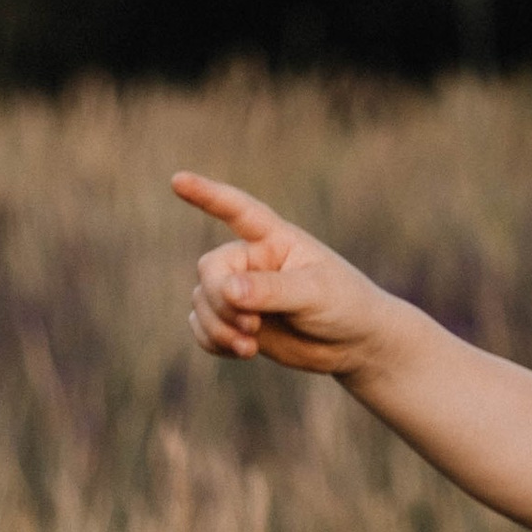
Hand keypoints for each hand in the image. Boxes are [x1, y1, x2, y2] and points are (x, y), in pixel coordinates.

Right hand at [173, 172, 382, 375]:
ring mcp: (241, 291)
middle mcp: (252, 260)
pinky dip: (212, 340)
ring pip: (201, 301)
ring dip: (217, 326)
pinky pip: (201, 326)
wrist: (354, 342)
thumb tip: (227, 289)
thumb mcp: (314, 293)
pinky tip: (241, 350)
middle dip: (221, 300)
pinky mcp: (235, 321)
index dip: (207, 195)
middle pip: (210, 269)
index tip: (178, 180)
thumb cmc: (344, 304)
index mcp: (275, 239)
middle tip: (251, 325)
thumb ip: (272, 290)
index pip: (237, 210)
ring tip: (248, 345)